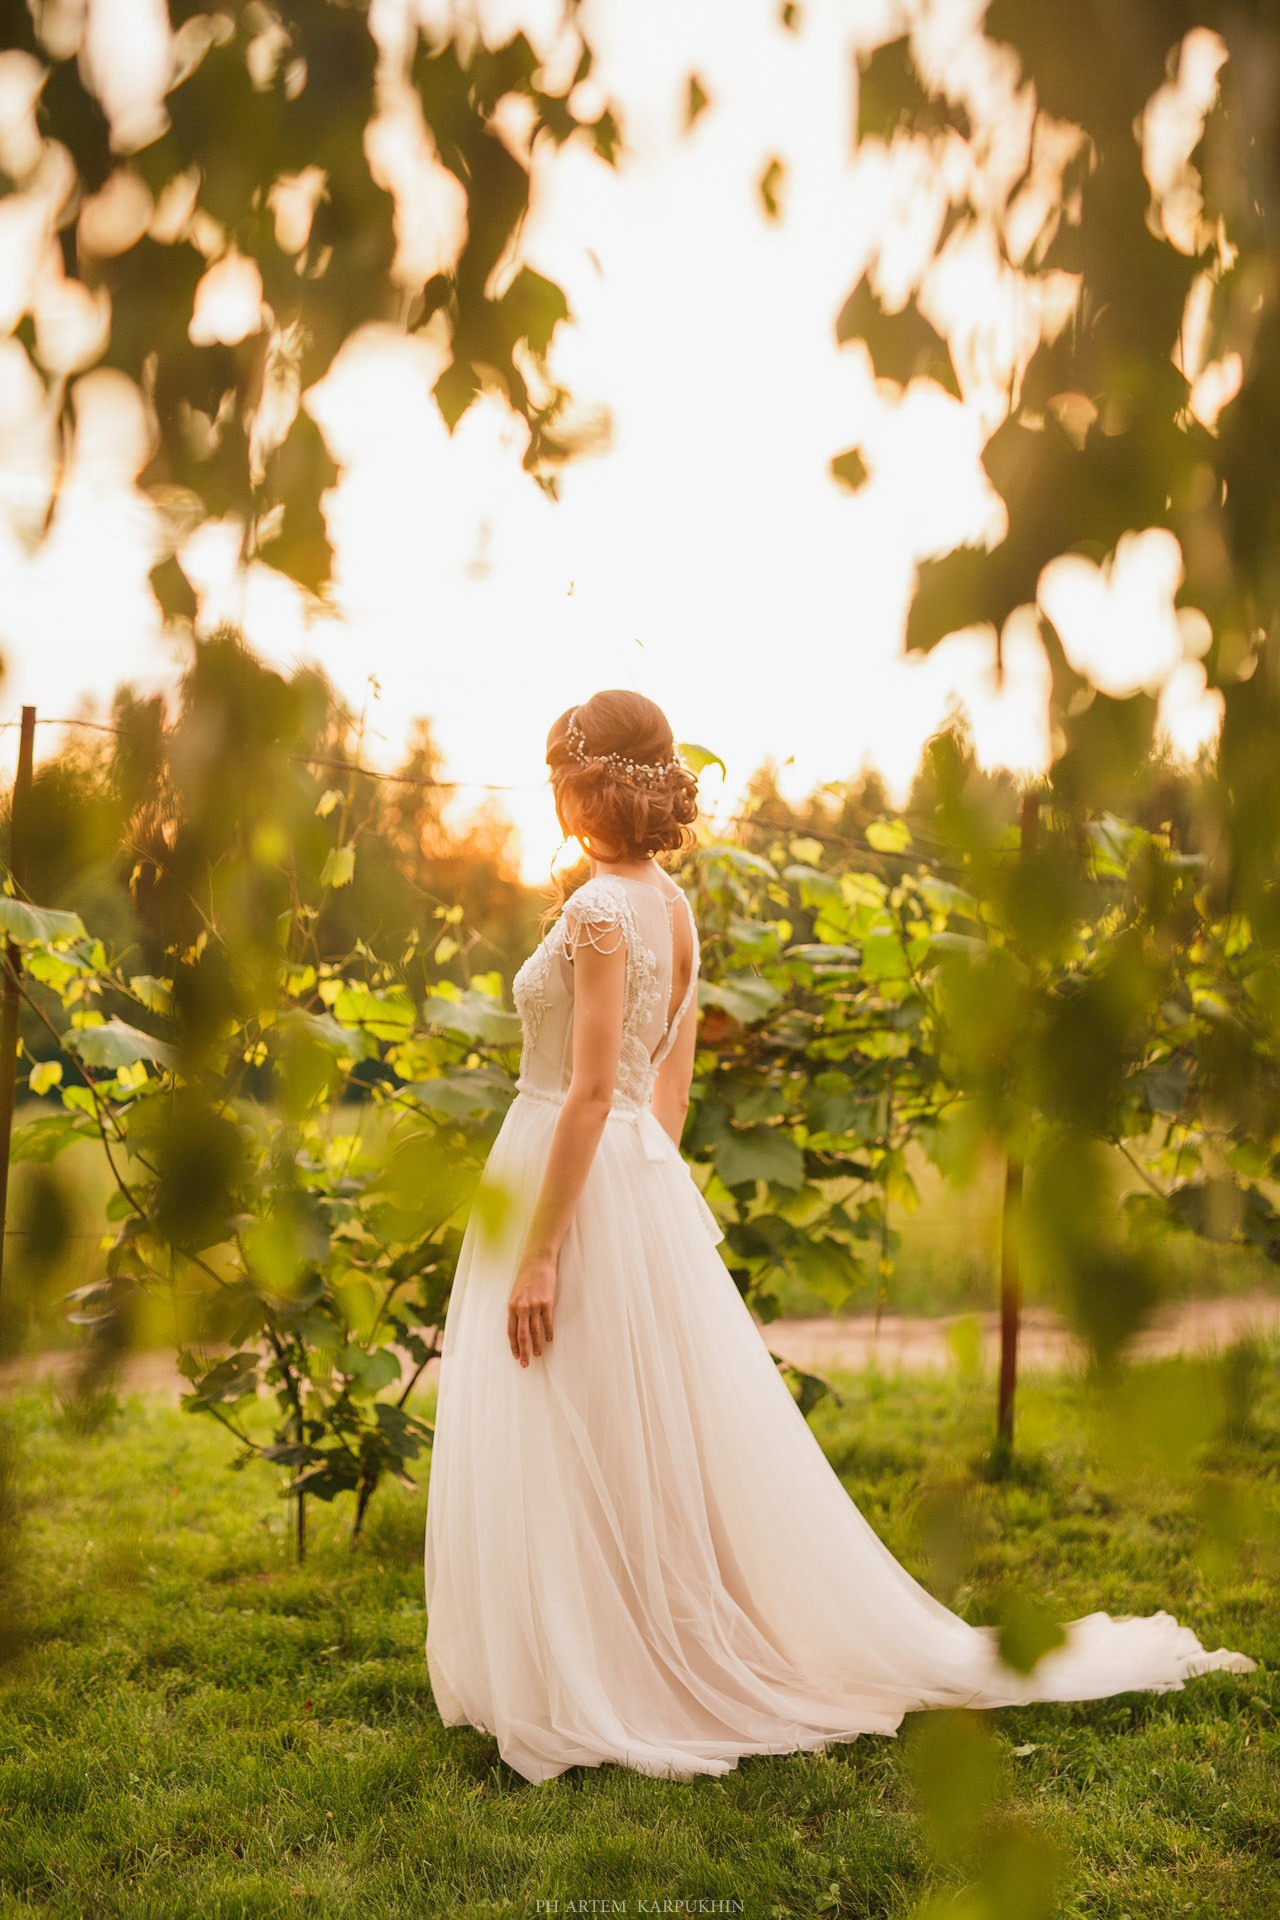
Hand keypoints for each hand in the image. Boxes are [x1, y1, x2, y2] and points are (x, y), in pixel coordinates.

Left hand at [507, 1249, 557, 1366]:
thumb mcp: (516, 1293)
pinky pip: (547, 1322)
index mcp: (512, 1306)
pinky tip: (549, 1340)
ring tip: (538, 1355)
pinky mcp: (546, 1302)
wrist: (537, 1261)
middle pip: (522, 1335)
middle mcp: (521, 1307)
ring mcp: (534, 1305)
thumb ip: (517, 1308)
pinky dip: (548, 1333)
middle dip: (523, 1351)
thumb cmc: (526, 1277)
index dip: (513, 1345)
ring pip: (535, 1331)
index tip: (516, 1356)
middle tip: (525, 1364)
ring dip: (536, 1345)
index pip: (511, 1331)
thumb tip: (519, 1325)